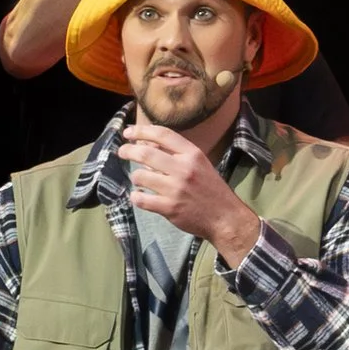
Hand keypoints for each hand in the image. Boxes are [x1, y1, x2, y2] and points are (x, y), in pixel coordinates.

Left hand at [119, 124, 259, 260]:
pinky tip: (141, 196)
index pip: (162, 134)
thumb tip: (146, 145)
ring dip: (136, 177)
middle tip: (122, 152)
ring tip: (140, 181)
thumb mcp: (200, 165)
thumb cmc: (212, 190)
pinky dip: (136, 197)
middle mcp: (184, 169)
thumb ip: (177, 155)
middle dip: (128, 151)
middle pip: (145, 153)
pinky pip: (141, 199)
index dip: (141, 131)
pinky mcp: (169, 208)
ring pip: (140, 176)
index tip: (128, 132)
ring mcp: (175, 189)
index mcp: (193, 155)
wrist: (226, 218)